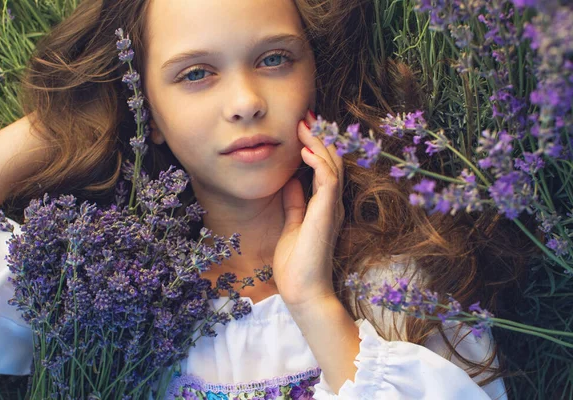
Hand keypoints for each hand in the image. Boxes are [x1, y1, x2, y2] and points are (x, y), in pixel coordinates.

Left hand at [272, 109, 344, 307]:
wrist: (303, 291)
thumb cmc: (296, 264)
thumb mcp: (292, 224)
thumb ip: (294, 203)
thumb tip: (290, 181)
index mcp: (324, 205)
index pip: (324, 167)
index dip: (315, 145)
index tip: (302, 127)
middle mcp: (332, 203)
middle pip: (331, 160)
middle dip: (319, 136)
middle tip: (306, 115)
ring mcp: (332, 207)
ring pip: (332, 165)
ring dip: (318, 142)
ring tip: (305, 123)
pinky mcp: (327, 212)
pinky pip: (327, 179)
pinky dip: (318, 160)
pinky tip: (305, 148)